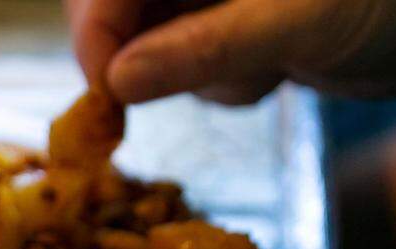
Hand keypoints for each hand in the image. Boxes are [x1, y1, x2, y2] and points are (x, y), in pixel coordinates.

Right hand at [65, 0, 395, 103]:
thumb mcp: (298, 20)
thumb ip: (205, 48)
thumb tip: (117, 83)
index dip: (97, 33)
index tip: (108, 93)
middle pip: (114, 10)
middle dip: (145, 55)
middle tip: (199, 80)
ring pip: (146, 45)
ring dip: (195, 75)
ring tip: (265, 65)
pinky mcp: (223, 23)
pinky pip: (185, 63)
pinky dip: (221, 82)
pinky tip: (272, 68)